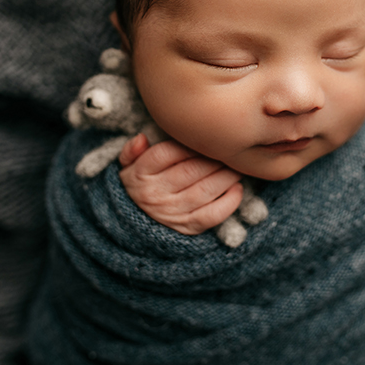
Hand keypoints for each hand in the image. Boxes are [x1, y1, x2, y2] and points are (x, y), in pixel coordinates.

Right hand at [118, 134, 243, 235]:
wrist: (133, 224)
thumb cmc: (138, 185)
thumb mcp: (127, 166)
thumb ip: (131, 150)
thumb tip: (141, 138)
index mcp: (140, 174)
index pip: (166, 153)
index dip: (188, 143)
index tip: (203, 137)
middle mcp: (154, 195)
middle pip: (191, 170)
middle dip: (214, 157)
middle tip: (228, 149)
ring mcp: (171, 213)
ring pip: (205, 190)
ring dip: (226, 176)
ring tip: (235, 166)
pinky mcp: (187, 228)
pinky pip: (212, 215)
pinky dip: (229, 202)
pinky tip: (237, 188)